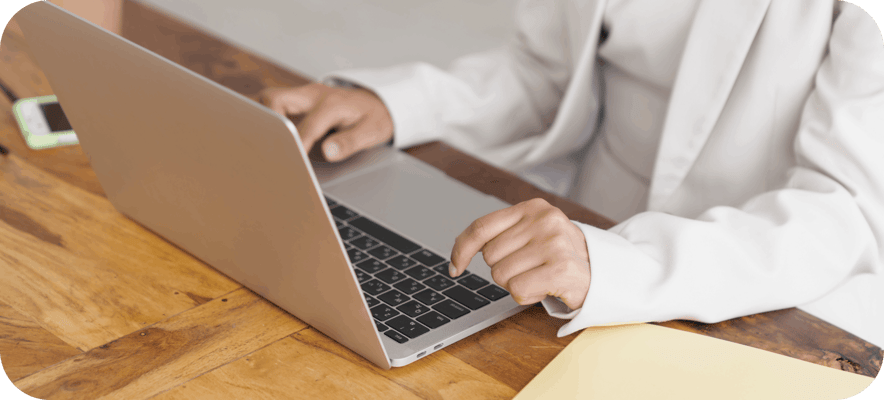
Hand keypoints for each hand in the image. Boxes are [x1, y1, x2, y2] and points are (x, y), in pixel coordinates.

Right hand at [260, 83, 393, 161]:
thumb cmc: (373, 117)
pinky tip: (269, 136)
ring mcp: (303, 96)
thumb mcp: (372, 132)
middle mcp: (313, 95)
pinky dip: (267, 119)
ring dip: (263, 118)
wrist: (376, 103)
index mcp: (332, 104)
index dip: (297, 145)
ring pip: (269, 99)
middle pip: (274, 98)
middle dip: (266, 121)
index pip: (307, 125)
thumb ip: (350, 142)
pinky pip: (274, 105)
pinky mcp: (298, 101)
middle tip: (269, 146)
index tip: (292, 162)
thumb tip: (328, 151)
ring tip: (264, 142)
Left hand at [449, 198, 590, 309]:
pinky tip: (545, 287)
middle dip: (504, 269)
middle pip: (490, 257)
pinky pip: (518, 290)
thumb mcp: (532, 232)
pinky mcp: (561, 269)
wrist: (603, 271)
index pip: (481, 227)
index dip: (461, 249)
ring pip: (502, 276)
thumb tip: (460, 250)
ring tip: (539, 276)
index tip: (455, 267)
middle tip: (530, 267)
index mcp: (532, 208)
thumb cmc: (560, 254)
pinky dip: (527, 296)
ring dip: (516, 284)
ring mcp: (554, 243)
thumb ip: (501, 234)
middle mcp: (544, 220)